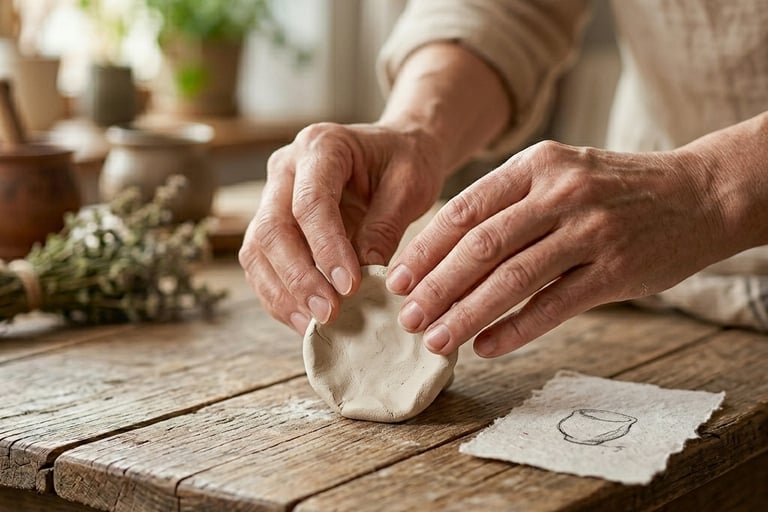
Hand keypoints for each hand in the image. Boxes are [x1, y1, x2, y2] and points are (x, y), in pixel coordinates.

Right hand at [239, 122, 444, 333]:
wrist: (395, 149)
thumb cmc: (405, 161)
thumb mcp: (409, 186)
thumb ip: (385, 227)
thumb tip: (366, 273)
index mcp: (322, 146)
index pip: (310, 203)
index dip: (326, 248)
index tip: (350, 286)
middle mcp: (286, 168)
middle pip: (273, 228)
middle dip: (298, 278)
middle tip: (329, 313)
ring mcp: (273, 195)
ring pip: (257, 250)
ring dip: (282, 293)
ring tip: (313, 324)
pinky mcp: (273, 223)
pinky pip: (262, 264)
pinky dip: (279, 295)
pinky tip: (303, 319)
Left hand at [386, 140, 729, 357]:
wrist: (697, 193)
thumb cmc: (613, 188)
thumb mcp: (559, 172)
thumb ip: (507, 202)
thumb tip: (444, 252)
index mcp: (536, 165)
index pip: (464, 210)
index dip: (425, 249)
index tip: (397, 280)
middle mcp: (560, 193)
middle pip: (481, 247)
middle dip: (436, 287)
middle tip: (407, 318)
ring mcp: (589, 231)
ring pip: (512, 279)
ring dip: (467, 315)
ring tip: (436, 341)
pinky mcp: (615, 270)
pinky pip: (553, 306)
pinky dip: (515, 330)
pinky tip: (486, 348)